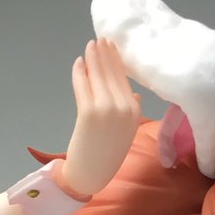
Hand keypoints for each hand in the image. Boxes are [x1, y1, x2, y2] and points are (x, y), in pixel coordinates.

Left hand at [59, 39, 141, 196]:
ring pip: (99, 76)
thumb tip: (135, 95)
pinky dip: (80, 72)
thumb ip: (132, 112)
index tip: (111, 48)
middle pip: (113, 74)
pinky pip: (83, 85)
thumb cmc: (107, 155)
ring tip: (90, 46)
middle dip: (105, 55)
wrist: (90, 174)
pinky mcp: (88, 112)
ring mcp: (107, 109)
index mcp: (135, 113)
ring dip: (93, 58)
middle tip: (100, 40)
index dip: (116, 62)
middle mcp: (125, 108)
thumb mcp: (126, 133)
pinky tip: (79, 63)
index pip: (125, 80)